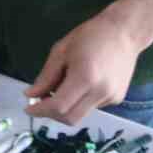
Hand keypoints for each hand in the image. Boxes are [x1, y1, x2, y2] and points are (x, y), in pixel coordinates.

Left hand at [26, 11, 142, 125]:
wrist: (124, 33)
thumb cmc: (89, 36)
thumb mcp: (61, 51)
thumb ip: (46, 77)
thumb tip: (30, 95)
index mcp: (85, 78)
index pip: (59, 106)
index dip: (40, 111)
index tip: (28, 108)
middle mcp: (100, 93)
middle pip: (70, 118)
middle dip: (51, 115)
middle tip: (40, 103)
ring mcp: (111, 98)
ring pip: (81, 114)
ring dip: (65, 108)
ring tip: (60, 87)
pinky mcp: (117, 99)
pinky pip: (92, 107)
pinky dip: (79, 102)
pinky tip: (80, 84)